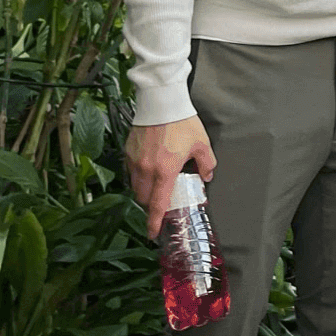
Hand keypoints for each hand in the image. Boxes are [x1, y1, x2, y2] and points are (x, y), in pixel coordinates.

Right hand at [125, 113, 215, 239]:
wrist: (161, 102)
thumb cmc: (181, 122)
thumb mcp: (201, 144)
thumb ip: (206, 164)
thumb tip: (206, 176)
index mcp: (165, 171)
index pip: (157, 205)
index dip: (154, 222)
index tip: (153, 233)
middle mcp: (147, 169)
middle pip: (143, 199)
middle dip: (150, 206)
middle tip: (160, 204)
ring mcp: (135, 161)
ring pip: (135, 187)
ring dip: (143, 192)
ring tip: (155, 187)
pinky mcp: (128, 151)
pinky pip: (130, 172)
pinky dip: (138, 177)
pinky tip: (148, 170)